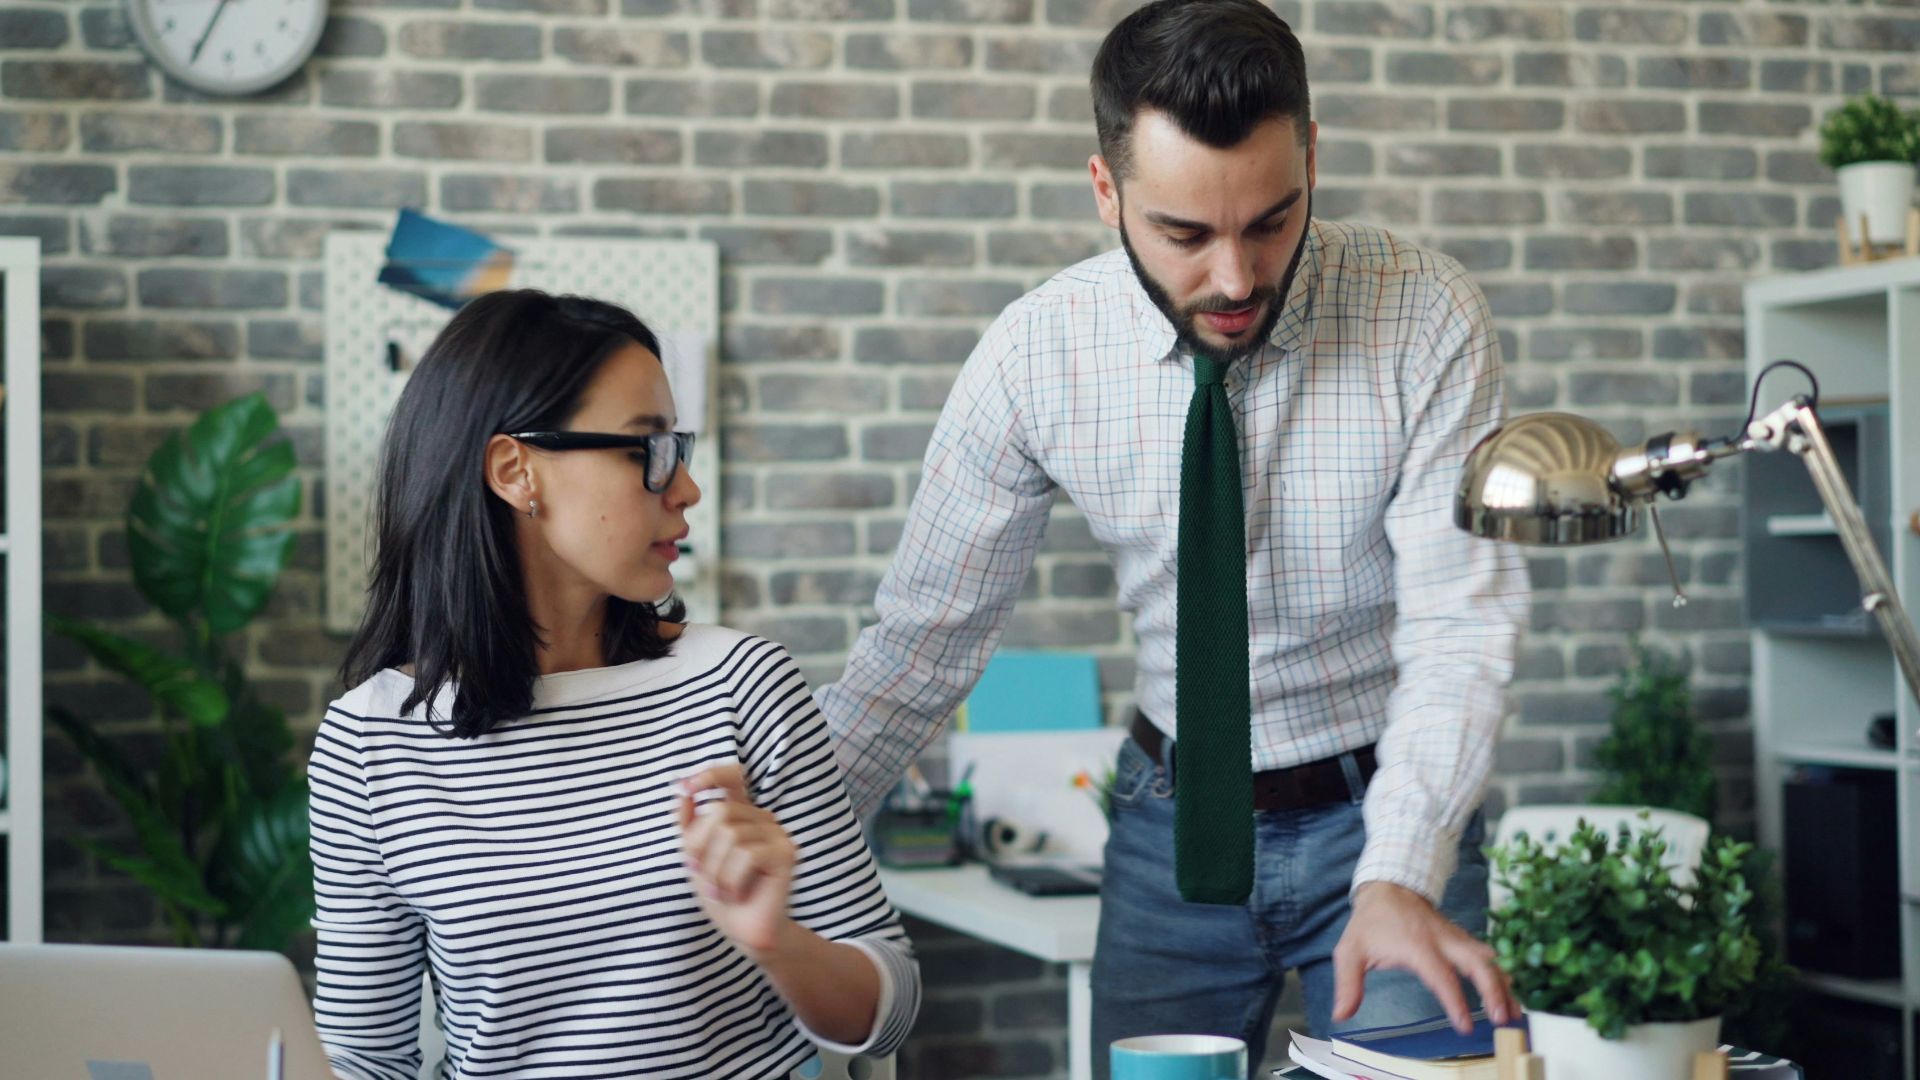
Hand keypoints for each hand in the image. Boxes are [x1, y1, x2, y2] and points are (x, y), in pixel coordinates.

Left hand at [677, 764, 796, 954]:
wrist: (745, 932)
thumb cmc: (722, 894)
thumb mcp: (696, 857)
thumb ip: (688, 826)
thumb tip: (681, 791)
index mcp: (741, 815)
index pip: (731, 778)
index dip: (710, 775)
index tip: (684, 787)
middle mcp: (762, 819)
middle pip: (720, 812)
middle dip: (699, 845)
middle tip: (698, 872)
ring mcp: (777, 834)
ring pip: (730, 834)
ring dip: (714, 869)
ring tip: (719, 889)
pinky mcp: (786, 853)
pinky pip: (747, 854)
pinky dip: (731, 879)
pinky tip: (735, 894)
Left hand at [1332, 881, 1516, 1033]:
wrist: (1389, 886)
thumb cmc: (1371, 921)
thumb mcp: (1350, 949)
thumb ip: (1348, 982)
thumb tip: (1342, 1013)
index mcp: (1416, 946)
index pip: (1441, 975)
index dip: (1455, 1000)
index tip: (1465, 1024)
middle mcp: (1442, 940)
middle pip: (1477, 963)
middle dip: (1493, 989)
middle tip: (1503, 1017)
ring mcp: (1455, 938)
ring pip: (1488, 959)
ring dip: (1504, 984)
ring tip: (1517, 1011)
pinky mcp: (1461, 939)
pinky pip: (1487, 956)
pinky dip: (1501, 973)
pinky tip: (1511, 993)